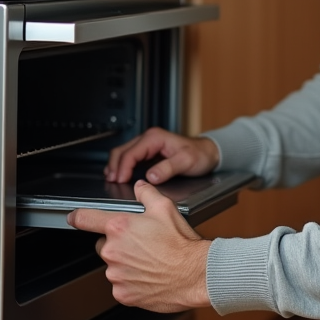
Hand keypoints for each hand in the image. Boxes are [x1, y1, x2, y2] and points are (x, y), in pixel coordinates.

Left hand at [69, 180, 211, 310]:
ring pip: (113, 265)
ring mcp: (116, 274)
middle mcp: (113, 251)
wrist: (194, 274)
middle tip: (141, 243)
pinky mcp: (122, 293)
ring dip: (125, 263)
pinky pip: (120, 285)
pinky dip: (131, 281)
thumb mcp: (165, 208)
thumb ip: (146, 194)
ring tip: (149, 261)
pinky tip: (148, 275)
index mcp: (119, 227)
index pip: (85, 219)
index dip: (77, 217)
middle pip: (103, 244)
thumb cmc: (181, 244)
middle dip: (117, 243)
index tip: (73, 218)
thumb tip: (140, 187)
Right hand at [105, 126, 219, 183]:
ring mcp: (148, 145)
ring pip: (124, 152)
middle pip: (123, 150)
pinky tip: (120, 174)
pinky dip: (122, 165)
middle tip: (111, 181)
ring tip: (112, 179)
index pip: (131, 153)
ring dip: (116, 165)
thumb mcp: (186, 161)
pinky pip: (130, 156)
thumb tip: (150, 176)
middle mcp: (149, 139)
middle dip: (114, 166)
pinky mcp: (148, 152)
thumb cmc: (199, 154)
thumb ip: (168, 168)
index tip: (120, 180)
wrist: (208, 153)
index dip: (123, 167)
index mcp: (155, 138)